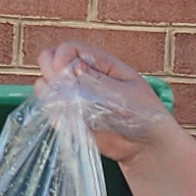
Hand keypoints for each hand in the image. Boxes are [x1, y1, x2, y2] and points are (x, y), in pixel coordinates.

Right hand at [35, 41, 170, 163]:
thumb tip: (73, 69)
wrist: (147, 145)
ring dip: (50, 95)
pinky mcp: (73, 118)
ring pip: (47, 87)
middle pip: (51, 61)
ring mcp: (75, 97)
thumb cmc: (144, 114)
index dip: (61, 57)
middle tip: (62, 90)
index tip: (63, 73)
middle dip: (51, 73)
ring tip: (65, 107)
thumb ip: (98, 83)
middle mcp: (83, 76)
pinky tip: (65, 123)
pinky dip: (55, 116)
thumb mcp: (125, 94)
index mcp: (100, 63)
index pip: (70, 49)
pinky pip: (54, 113)